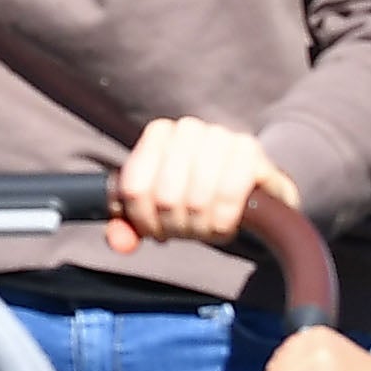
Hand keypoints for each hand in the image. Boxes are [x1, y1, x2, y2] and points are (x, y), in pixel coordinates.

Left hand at [107, 117, 297, 253]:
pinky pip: (229, 195)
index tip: (156, 230)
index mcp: (159, 134)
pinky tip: (225, 224)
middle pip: (166, 195)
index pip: (134, 186)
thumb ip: (128, 227)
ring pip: (196, 198)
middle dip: (175, 225)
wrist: (252, 192)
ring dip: (201, 226)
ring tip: (205, 227)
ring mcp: (221, 136)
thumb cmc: (198, 198)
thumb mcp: (157, 212)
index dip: (144, 219)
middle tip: (186, 231)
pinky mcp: (249, 151)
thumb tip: (119, 241)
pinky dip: (224, 220)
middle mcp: (188, 128)